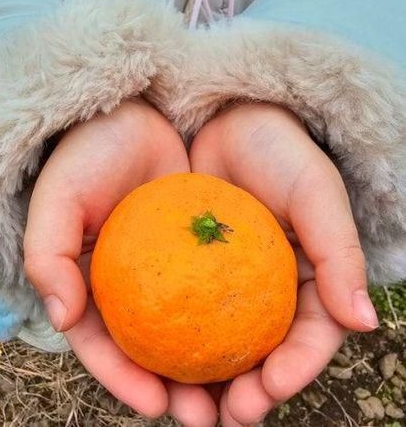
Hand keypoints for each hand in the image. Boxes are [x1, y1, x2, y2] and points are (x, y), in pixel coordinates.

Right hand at [24, 100, 217, 425]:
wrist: (130, 115)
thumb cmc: (86, 156)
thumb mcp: (57, 201)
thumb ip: (47, 256)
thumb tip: (61, 316)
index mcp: (89, 282)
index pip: (102, 343)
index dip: (123, 380)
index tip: (156, 405)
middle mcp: (129, 282)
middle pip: (150, 346)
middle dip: (175, 388)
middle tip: (207, 416)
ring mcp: (166, 266)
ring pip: (188, 326)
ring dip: (211, 365)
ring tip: (240, 394)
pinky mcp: (199, 246)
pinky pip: (217, 285)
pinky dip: (231, 314)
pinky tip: (255, 336)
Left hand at [190, 103, 377, 425]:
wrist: (228, 120)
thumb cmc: (279, 152)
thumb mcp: (316, 193)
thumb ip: (340, 252)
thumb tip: (364, 322)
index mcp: (305, 277)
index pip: (308, 337)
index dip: (293, 371)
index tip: (266, 392)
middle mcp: (265, 286)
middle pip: (258, 351)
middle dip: (244, 392)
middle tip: (221, 416)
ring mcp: (223, 280)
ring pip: (215, 341)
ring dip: (202, 380)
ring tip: (181, 408)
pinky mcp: (187, 268)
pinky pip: (177, 308)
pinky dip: (169, 337)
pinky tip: (151, 359)